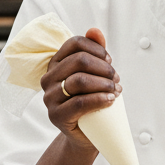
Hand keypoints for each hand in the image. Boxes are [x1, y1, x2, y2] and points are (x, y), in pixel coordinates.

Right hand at [41, 28, 120, 153]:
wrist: (85, 134)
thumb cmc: (90, 100)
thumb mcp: (93, 75)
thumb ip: (94, 51)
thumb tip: (95, 30)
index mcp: (55, 64)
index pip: (75, 43)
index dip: (97, 49)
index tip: (109, 61)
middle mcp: (48, 78)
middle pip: (79, 61)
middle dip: (103, 67)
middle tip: (116, 78)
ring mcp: (49, 98)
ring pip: (80, 81)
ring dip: (104, 83)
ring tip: (116, 90)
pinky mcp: (56, 116)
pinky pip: (80, 103)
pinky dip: (99, 99)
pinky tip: (111, 99)